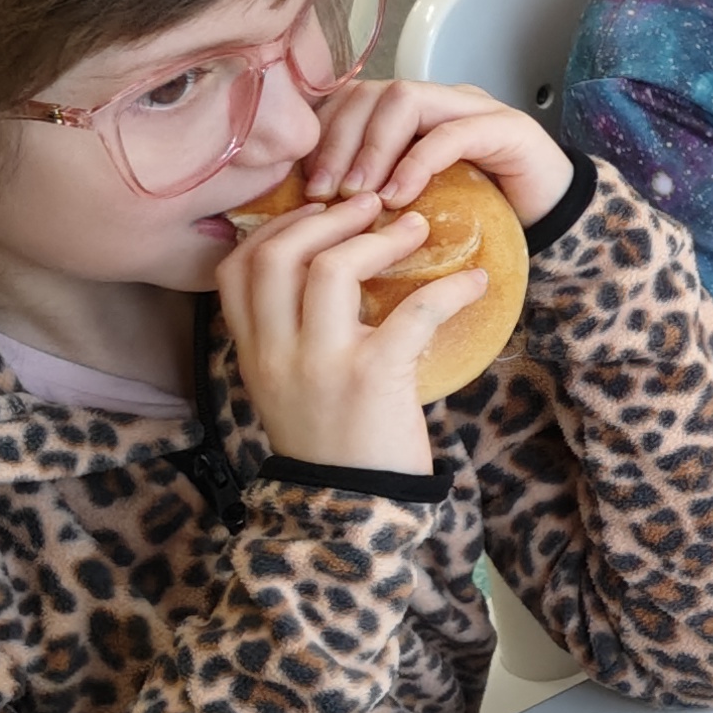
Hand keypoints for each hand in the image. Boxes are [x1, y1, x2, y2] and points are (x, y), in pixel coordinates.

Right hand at [217, 188, 478, 474]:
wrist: (350, 508)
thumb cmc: (330, 440)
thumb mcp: (286, 386)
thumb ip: (290, 333)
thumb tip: (324, 269)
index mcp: (254, 352)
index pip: (237, 268)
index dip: (277, 227)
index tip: (318, 212)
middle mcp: (277, 353)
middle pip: (280, 255)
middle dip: (328, 218)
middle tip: (372, 205)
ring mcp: (321, 364)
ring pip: (330, 270)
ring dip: (379, 239)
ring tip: (415, 228)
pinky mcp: (372, 378)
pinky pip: (412, 313)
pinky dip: (448, 289)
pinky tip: (475, 281)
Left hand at [300, 78, 568, 227]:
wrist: (557, 232)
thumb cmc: (479, 223)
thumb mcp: (412, 208)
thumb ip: (372, 195)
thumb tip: (310, 211)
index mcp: (414, 115)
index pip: (352, 98)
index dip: (322, 135)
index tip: (303, 185)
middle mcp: (441, 101)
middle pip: (372, 91)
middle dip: (339, 141)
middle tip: (324, 193)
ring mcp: (475, 109)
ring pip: (405, 99)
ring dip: (373, 149)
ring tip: (360, 196)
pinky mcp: (508, 129)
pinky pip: (451, 132)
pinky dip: (417, 163)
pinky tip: (400, 198)